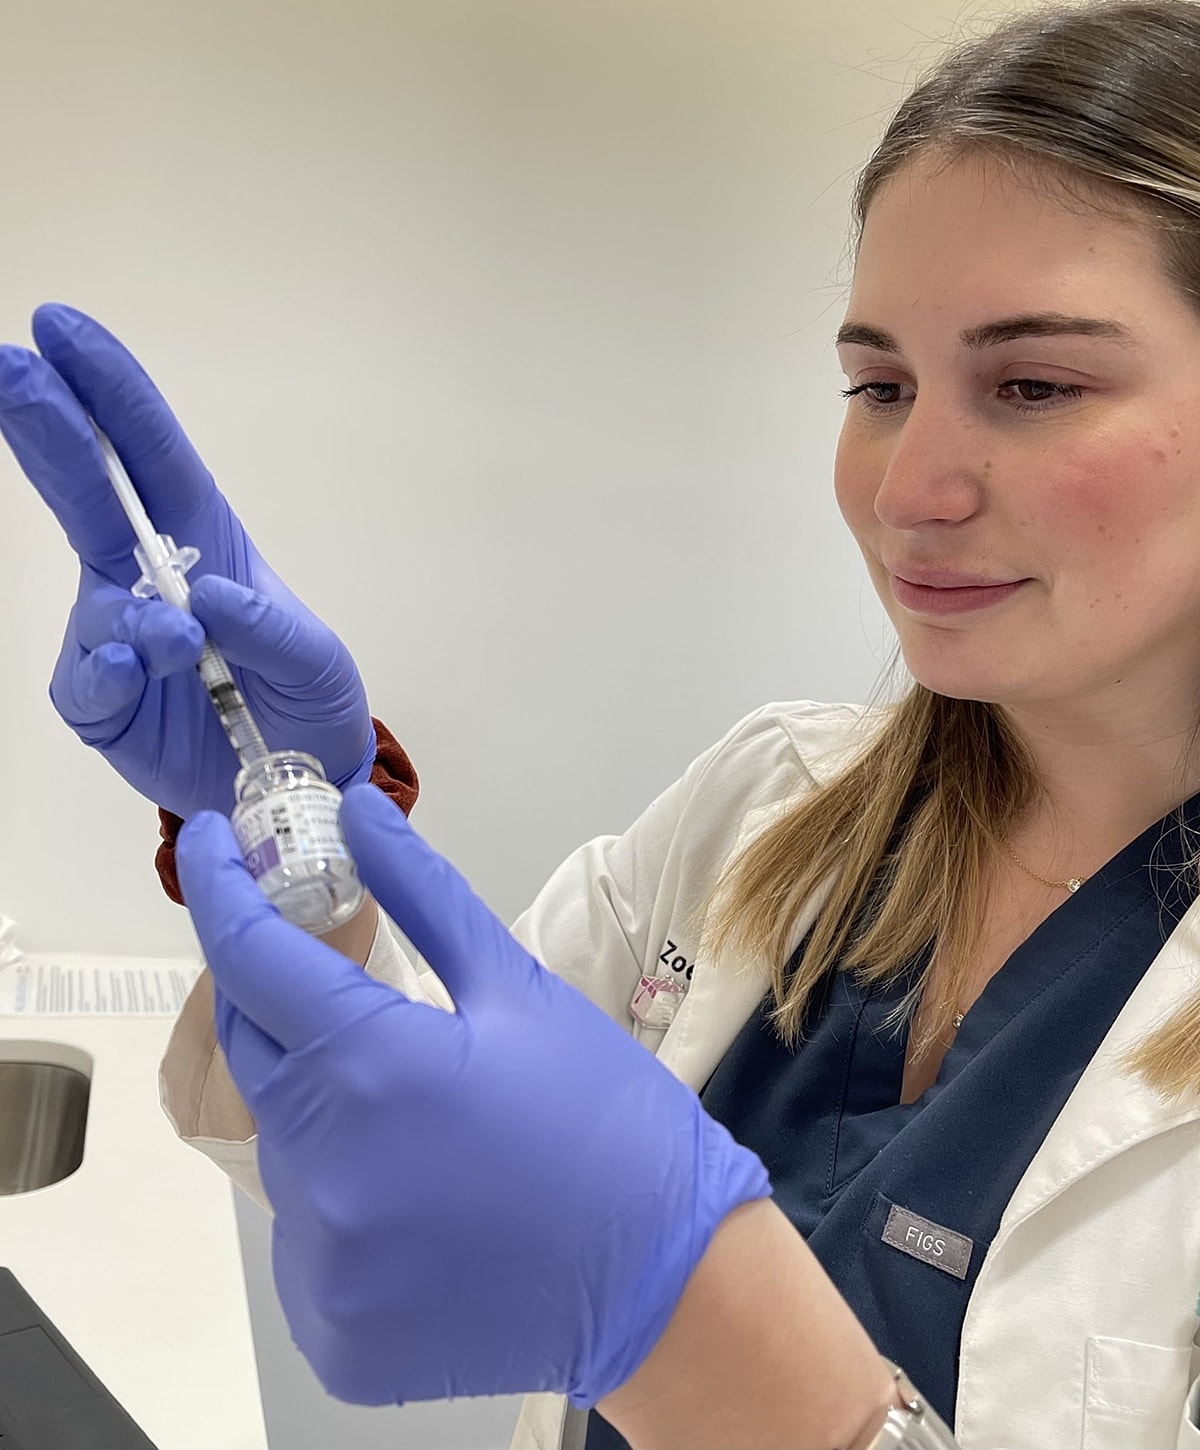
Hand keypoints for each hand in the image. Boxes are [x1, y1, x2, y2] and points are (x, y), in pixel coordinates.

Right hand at [0, 305, 373, 817]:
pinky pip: (86, 679)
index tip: (60, 330)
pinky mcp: (102, 700)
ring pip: (96, 601)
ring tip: (176, 644)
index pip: (148, 451)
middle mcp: (147, 575)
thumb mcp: (317, 661)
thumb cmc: (306, 700)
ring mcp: (116, 635)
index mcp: (201, 537)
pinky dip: (105, 673)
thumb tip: (208, 598)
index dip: (109, 390)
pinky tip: (128, 673)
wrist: (296, 783)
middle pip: (88, 492)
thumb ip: (271, 628)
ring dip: (127, 614)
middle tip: (12, 370)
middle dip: (50, 428)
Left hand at [176, 785, 769, 1405]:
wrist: (667, 1280)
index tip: (211, 843)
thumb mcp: (519, 990)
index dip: (221, 886)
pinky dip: (342, 1200)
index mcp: (372, 1067)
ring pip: (284, 1144)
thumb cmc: (605, 1120)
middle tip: (343, 985)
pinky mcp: (332, 1331)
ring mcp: (322, 1263)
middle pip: (254, 1048)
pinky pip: (306, 1237)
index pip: (248, 955)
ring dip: (325, 1107)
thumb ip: (422, 893)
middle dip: (283, 1000)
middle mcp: (324, 1169)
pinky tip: (421, 1196)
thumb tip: (356, 811)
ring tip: (424, 1117)